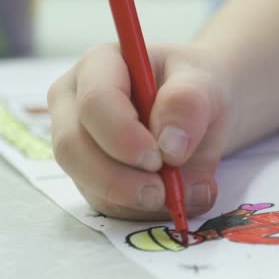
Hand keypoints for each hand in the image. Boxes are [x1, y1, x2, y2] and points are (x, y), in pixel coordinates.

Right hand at [48, 43, 231, 219]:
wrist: (204, 111)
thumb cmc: (197, 88)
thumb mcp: (204, 84)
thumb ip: (188, 105)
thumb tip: (170, 148)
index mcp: (99, 67)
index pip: (94, 102)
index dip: (123, 135)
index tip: (161, 157)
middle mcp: (76, 105)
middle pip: (73, 148)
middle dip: (118, 179)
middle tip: (162, 192)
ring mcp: (81, 145)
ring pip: (88, 183)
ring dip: (135, 200)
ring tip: (182, 194)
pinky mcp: (94, 178)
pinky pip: (108, 204)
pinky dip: (143, 211)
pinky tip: (175, 199)